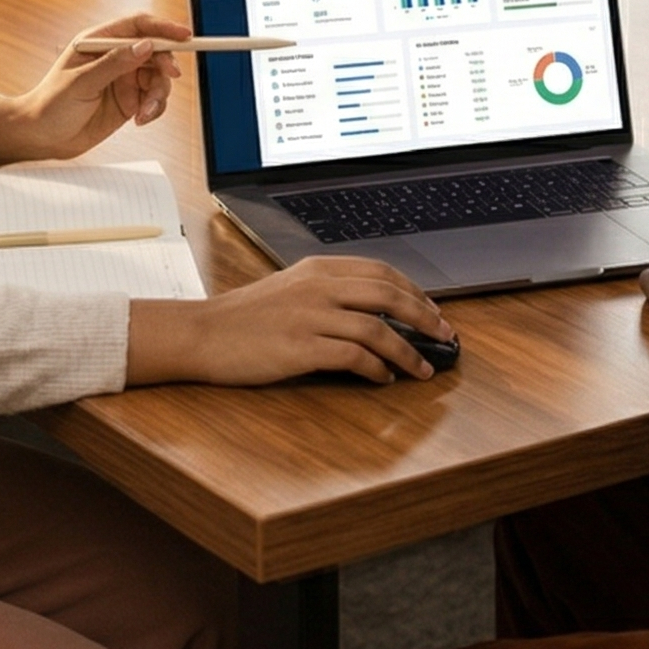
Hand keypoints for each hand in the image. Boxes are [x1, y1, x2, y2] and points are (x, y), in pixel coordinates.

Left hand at [0, 12, 188, 164]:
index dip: (163, 27)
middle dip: (164, 65)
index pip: (138, 25)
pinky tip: (140, 119)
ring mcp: (123, 79)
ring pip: (158, 78)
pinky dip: (154, 109)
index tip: (184, 35)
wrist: (43, 137)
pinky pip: (154, 99)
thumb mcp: (81, 81)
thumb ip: (115, 63)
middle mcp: (115, 57)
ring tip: (144, 112)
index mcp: (99, 41)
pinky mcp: (129, 101)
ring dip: (158, 94)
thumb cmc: (51, 104)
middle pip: (155, 51)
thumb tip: (145, 46)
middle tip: (167, 78)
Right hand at [128, 257, 452, 384]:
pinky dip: (377, 369)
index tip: (433, 311)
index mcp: (318, 269)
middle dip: (425, 318)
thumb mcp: (290, 289)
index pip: (382, 272)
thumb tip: (374, 314)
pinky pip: (354, 357)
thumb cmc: (244, 318)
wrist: (202, 334)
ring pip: (378, 329)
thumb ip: (328, 293)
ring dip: (408, 352)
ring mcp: (310, 316)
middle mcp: (318, 287)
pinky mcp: (301, 347)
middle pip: (389, 295)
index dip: (415, 292)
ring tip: (422, 369)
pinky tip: (383, 379)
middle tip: (446, 337)